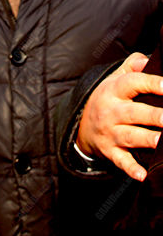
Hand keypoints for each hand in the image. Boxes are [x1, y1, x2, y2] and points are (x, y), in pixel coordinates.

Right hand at [77, 52, 162, 180]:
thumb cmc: (109, 99)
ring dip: (148, 140)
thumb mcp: (114, 79)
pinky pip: (121, 161)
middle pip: (134, 112)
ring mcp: (110, 133)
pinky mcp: (110, 151)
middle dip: (154, 116)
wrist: (80, 125)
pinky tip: (143, 175)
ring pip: (130, 136)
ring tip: (162, 142)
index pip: (132, 83)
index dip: (151, 83)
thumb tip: (147, 60)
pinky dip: (131, 169)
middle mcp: (111, 111)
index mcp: (113, 91)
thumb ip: (132, 66)